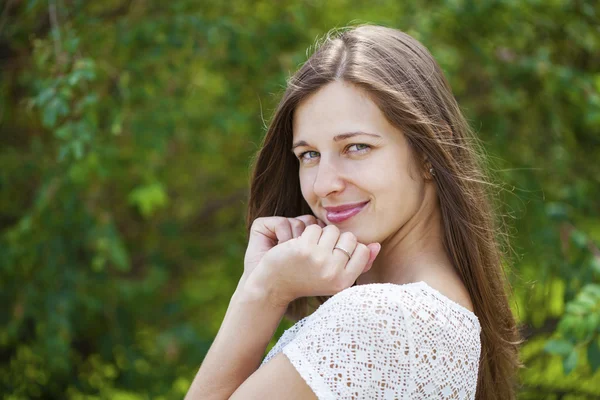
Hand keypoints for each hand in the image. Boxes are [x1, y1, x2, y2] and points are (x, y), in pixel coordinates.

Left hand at [246, 224, 380, 307]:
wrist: (274, 286)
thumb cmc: (307, 279)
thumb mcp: (335, 278)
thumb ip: (359, 263)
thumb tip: (376, 246)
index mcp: (345, 283)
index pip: (362, 250)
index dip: (348, 248)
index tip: (333, 257)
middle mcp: (334, 273)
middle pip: (348, 237)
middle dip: (335, 240)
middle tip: (319, 254)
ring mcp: (319, 261)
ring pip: (331, 230)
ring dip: (320, 235)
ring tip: (309, 250)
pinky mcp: (304, 249)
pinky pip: (314, 227)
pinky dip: (306, 233)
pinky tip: (298, 246)